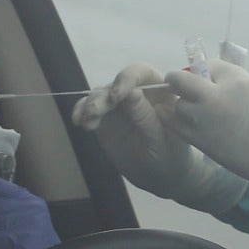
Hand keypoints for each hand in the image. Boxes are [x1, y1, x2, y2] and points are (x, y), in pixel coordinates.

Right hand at [71, 62, 247, 213]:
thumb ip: (147, 117)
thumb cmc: (170, 156)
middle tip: (94, 112)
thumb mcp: (162, 140)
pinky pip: (89, 108)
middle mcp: (137, 92)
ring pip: (100, 94)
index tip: (117, 96)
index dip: (128, 79)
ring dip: (90, 105)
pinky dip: (81, 111)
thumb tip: (132, 92)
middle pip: (116, 83)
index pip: (142, 74)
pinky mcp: (105, 117)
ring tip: (85, 122)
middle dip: (103, 96)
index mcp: (159, 92)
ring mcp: (119, 104)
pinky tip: (78, 121)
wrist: (160, 174)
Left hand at [164, 60, 248, 217]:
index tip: (210, 80)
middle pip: (179, 80)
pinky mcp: (200, 141)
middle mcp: (215, 96)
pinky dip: (177, 123)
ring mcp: (204, 119)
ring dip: (183, 107)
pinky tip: (184, 124)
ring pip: (177, 105)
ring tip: (195, 114)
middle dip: (180, 81)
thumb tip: (224, 85)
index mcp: (236, 80)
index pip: (209, 65)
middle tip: (184, 89)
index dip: (208, 72)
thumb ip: (240, 84)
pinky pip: (176, 127)